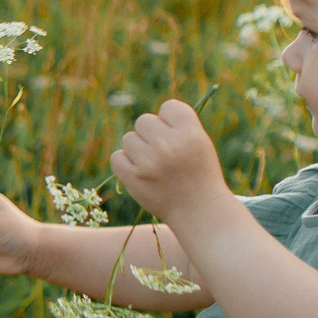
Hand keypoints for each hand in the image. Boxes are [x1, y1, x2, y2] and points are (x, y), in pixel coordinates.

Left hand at [110, 99, 231, 221]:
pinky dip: (126, 164)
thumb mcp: (200, 143)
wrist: (199, 210)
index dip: (170, 121)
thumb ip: (177, 126)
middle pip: (144, 121)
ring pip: (129, 139)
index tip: (176, 135)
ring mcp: (149, 162)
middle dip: (151, 134)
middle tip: (163, 152)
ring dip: (137, 149)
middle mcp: (169, 145)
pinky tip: (141, 172)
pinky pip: (117, 157)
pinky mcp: (133, 177)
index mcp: (190, 133)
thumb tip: (148, 118)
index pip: (169, 107)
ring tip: (154, 164)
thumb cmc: (199, 173)